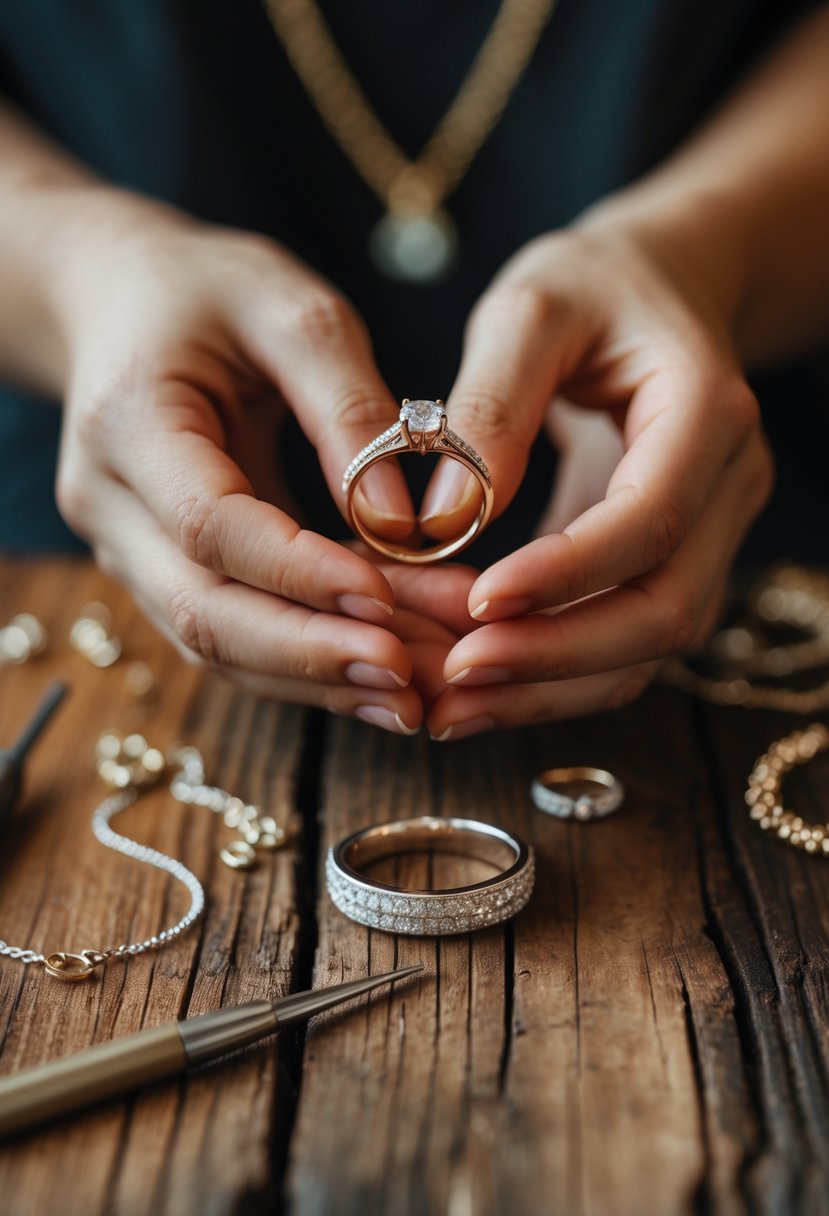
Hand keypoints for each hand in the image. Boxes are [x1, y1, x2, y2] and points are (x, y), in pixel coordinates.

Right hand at [52, 191, 422, 731]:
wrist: (124, 302)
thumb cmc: (210, 291)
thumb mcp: (293, 310)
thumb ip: (349, 408)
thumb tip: (406, 521)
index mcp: (126, 421)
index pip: (208, 524)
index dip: (298, 572)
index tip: (385, 603)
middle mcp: (108, 502)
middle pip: (202, 612)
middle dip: (311, 656)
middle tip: (410, 685)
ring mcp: (125, 547)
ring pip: (215, 644)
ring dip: (317, 677)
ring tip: (414, 697)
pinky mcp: (160, 571)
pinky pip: (231, 635)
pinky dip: (306, 662)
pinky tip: (379, 676)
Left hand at [419, 219, 773, 737]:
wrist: (654, 291)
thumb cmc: (590, 288)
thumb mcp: (530, 309)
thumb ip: (488, 405)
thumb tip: (442, 520)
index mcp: (707, 410)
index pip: (651, 518)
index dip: (567, 574)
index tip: (476, 604)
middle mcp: (726, 485)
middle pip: (666, 609)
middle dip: (557, 656)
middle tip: (452, 676)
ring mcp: (710, 533)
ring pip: (648, 648)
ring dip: (549, 687)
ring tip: (449, 702)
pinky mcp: (670, 562)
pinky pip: (623, 642)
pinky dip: (552, 674)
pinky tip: (477, 685)